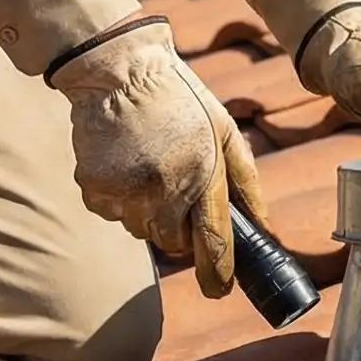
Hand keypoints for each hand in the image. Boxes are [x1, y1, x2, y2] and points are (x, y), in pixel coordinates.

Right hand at [48, 14, 267, 298]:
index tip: (219, 289)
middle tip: (175, 189)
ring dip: (148, 211)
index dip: (218, 273)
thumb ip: (247, 182)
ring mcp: (125, 193)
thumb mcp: (226, 130)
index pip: (213, 242)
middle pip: (173, 243)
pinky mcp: (95, 190)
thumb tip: (266, 227)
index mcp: (202, 174)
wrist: (119, 71)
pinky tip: (124, 164)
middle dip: (179, 228)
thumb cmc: (180, 99)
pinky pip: (111, 214)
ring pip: (141, 229)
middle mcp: (163, 190)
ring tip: (148, 166)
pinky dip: (118, 198)